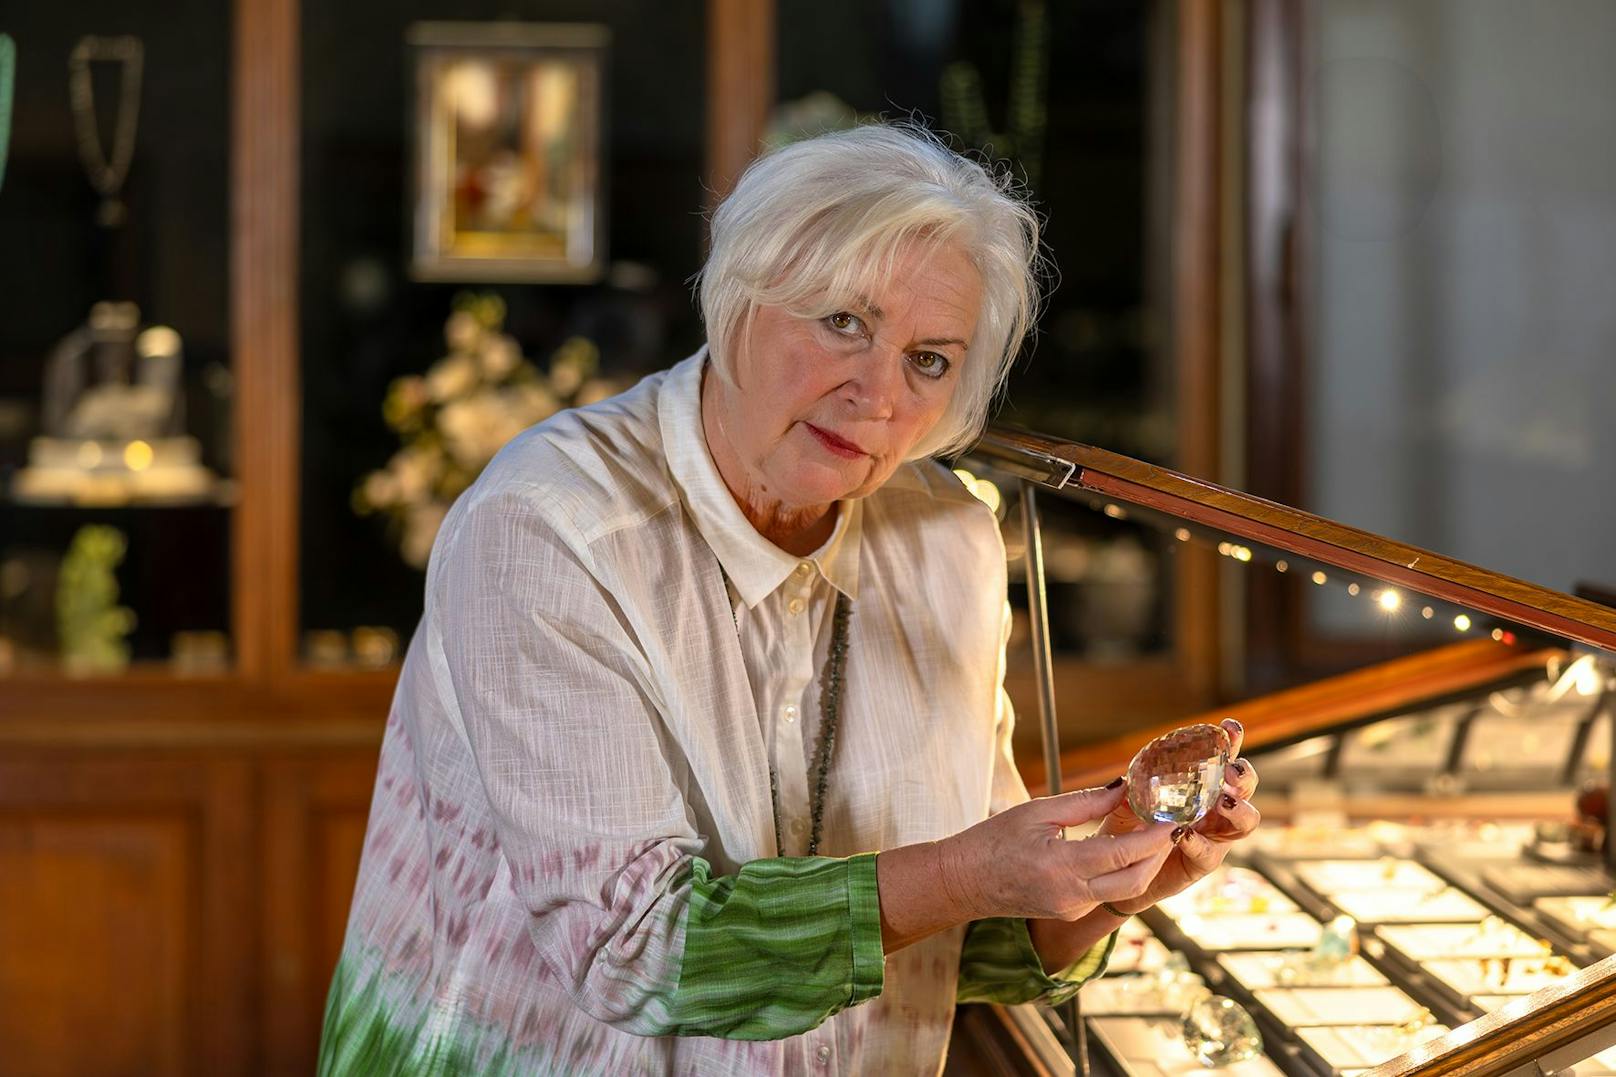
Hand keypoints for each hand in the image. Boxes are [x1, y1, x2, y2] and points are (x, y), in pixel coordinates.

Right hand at [937, 782, 1175, 921]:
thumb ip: (1085, 802)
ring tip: (1154, 833)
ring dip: (1145, 863)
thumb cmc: (993, 840)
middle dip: (1159, 853)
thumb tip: (1124, 788)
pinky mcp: (1071, 913)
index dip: (1154, 837)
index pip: (1122, 853)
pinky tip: (1125, 848)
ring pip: (1125, 889)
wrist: (963, 881)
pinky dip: (1123, 870)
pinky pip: (1107, 892)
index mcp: (1061, 867)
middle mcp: (1071, 895)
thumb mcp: (1037, 812)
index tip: (1174, 818)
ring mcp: (1072, 909)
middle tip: (1171, 824)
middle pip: (1135, 880)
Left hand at [1099, 718, 1261, 914]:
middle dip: (1244, 775)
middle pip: (1245, 787)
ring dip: (1238, 810)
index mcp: (1200, 785)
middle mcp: (1214, 808)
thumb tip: (1125, 779)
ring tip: (1223, 802)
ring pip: (1245, 821)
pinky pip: (1210, 853)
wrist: (1118, 872)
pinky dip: (1198, 842)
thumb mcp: (1123, 805)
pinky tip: (1184, 834)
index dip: (1231, 741)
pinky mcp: (1204, 862)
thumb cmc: (1125, 830)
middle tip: (1231, 773)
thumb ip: (1130, 792)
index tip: (1230, 727)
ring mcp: (1214, 835)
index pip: (1221, 758)